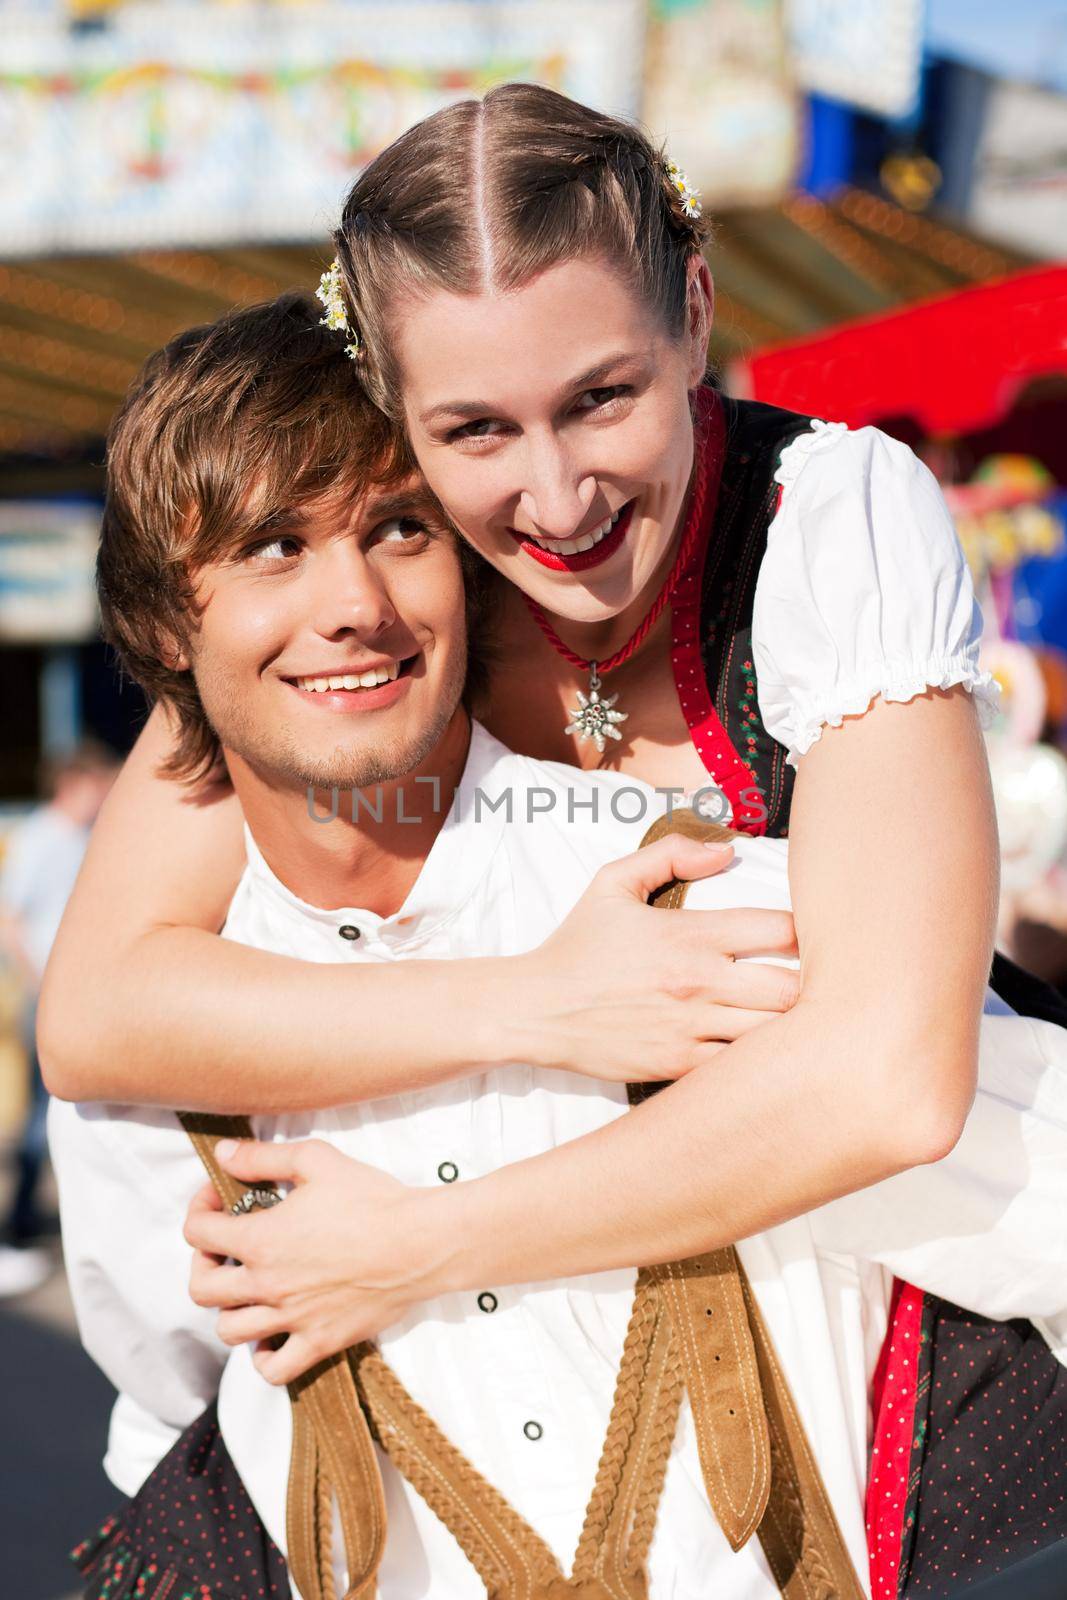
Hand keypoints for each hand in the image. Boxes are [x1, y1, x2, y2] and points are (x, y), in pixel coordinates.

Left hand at [185, 1138, 450, 1384]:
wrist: (420, 1242)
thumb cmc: (372, 1198)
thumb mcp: (316, 1160)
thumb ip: (262, 1157)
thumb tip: (222, 1153)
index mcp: (261, 1240)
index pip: (197, 1233)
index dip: (200, 1209)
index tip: (219, 1200)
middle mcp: (268, 1284)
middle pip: (202, 1288)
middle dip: (203, 1263)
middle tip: (225, 1249)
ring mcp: (293, 1319)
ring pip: (229, 1331)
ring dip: (229, 1308)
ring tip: (248, 1289)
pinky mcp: (321, 1341)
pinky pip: (274, 1369)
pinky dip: (263, 1356)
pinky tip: (272, 1333)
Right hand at [506, 832, 798, 1082]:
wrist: (537, 1008)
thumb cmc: (579, 944)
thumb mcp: (613, 882)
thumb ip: (670, 854)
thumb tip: (727, 852)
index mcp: (690, 935)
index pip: (780, 929)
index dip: (805, 930)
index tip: (800, 935)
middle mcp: (698, 983)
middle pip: (793, 989)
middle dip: (808, 983)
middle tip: (806, 981)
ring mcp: (691, 1029)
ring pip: (774, 1034)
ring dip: (788, 1024)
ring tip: (788, 1016)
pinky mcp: (680, 1066)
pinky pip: (741, 1068)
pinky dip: (756, 1059)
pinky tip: (754, 1046)